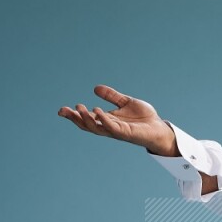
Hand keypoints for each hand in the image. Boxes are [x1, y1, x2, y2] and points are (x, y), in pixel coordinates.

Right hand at [57, 85, 177, 154]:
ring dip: (87, 120)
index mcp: (108, 120)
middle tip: (67, 110)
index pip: (88, 119)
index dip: (74, 116)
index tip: (61, 110)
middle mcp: (110, 127)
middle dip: (76, 119)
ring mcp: (117, 131)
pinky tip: (98, 111)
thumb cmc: (144, 118)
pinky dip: (104, 119)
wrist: (159, 128)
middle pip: (88, 126)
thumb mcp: (125, 102)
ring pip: (97, 128)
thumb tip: (95, 88)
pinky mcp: (126, 133)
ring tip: (81, 109)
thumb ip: (112, 96)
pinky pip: (112, 127)